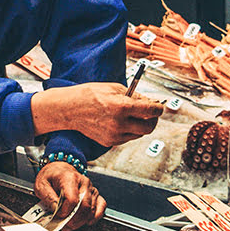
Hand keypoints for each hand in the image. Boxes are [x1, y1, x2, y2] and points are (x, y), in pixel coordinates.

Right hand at [31, 82, 162, 146]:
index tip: (159, 106)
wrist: (70, 108)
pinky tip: (122, 122)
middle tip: (151, 114)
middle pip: (148, 128)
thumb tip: (149, 102)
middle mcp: (119, 124)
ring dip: (140, 125)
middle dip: (153, 120)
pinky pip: (127, 138)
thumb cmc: (90, 95)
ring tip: (133, 115)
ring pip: (138, 134)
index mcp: (122, 107)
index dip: (158, 108)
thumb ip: (134, 96)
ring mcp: (114, 135)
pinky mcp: (109, 142)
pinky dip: (129, 131)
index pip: (151, 111)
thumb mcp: (115, 88)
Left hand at [34, 162, 105, 230]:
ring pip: (91, 209)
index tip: (57, 216)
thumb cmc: (51, 177)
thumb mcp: (41, 185)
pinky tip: (86, 221)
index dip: (65, 212)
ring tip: (69, 225)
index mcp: (70, 177)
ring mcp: (91, 188)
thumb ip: (48, 198)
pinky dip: (95, 217)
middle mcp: (84, 182)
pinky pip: (101, 206)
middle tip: (63, 225)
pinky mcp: (95, 194)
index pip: (72, 199)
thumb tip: (56, 210)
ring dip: (80, 221)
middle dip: (73, 220)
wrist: (59, 170)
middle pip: (84, 206)